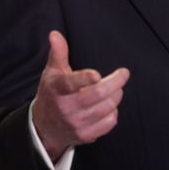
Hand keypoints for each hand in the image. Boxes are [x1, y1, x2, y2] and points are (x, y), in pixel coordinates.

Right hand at [32, 31, 129, 161]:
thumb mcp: (52, 72)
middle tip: (123, 74)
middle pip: (97, 95)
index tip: (97, 74)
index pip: (70, 84)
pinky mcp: (85, 135)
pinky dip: (113, 112)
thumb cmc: (52, 93)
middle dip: (115, 82)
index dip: (84, 79)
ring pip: (106, 108)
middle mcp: (65, 108)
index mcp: (56, 88)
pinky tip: (109, 105)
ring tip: (116, 88)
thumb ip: (58, 52)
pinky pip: (109, 123)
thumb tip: (55, 34)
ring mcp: (76, 123)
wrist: (45, 126)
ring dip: (116, 95)